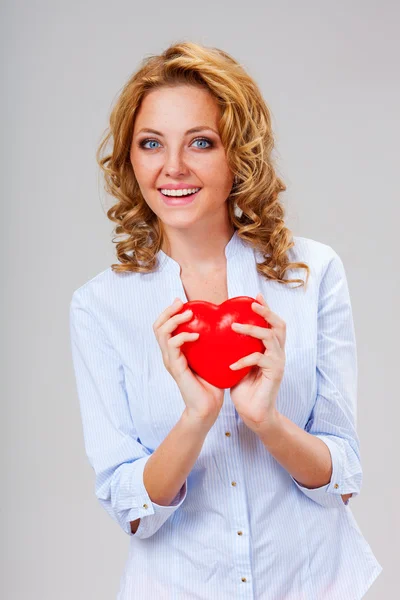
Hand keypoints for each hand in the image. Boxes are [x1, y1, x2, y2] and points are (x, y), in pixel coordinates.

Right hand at [153, 298, 223, 424]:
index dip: (169, 311)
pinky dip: (183, 336)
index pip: (162, 325)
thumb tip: (220, 322)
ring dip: (174, 320)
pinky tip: (197, 335)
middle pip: (157, 326)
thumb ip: (208, 341)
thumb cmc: (211, 383)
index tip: (182, 302)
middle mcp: (169, 354)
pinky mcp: (176, 368)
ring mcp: (171, 361)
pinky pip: (173, 346)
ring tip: (189, 315)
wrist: (208, 407)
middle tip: (182, 303)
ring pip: (162, 333)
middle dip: (168, 311)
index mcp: (174, 351)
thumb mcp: (209, 356)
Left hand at [229, 293, 285, 430]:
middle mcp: (278, 353)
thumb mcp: (237, 363)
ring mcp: (278, 362)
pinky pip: (260, 359)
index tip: (254, 296)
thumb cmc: (245, 389)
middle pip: (279, 325)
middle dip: (266, 311)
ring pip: (270, 338)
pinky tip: (231, 365)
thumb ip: (235, 349)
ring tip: (235, 327)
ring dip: (253, 329)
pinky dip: (244, 359)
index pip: (273, 323)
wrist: (254, 414)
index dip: (266, 308)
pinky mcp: (274, 373)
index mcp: (271, 349)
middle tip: (252, 303)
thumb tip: (217, 334)